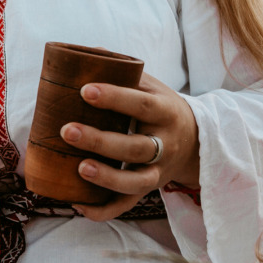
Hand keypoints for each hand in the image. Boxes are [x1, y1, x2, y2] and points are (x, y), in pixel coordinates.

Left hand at [61, 72, 199, 220]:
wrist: (196, 142)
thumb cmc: (161, 108)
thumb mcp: (152, 87)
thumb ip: (123, 74)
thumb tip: (86, 52)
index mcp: (166, 111)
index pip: (142, 104)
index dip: (115, 98)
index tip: (85, 90)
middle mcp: (166, 144)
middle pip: (136, 147)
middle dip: (101, 141)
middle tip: (67, 130)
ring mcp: (159, 171)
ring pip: (136, 182)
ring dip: (107, 178)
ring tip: (79, 168)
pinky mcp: (149, 189)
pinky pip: (128, 205)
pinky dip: (104, 210)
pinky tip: (79, 206)